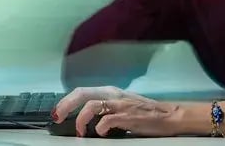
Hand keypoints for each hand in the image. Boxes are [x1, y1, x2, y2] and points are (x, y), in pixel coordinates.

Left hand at [52, 86, 181, 136]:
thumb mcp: (122, 105)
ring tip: (81, 132)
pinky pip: (106, 121)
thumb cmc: (145, 113)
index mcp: (110, 91)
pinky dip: (99, 129)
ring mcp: (121, 105)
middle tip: (57, 118)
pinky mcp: (128, 117)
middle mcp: (114, 94)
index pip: (82, 91)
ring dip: (81, 120)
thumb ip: (105, 107)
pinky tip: (102, 134)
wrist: (168, 115)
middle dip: (65, 106)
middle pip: (82, 93)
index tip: (56, 113)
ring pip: (91, 105)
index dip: (65, 101)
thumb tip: (83, 116)